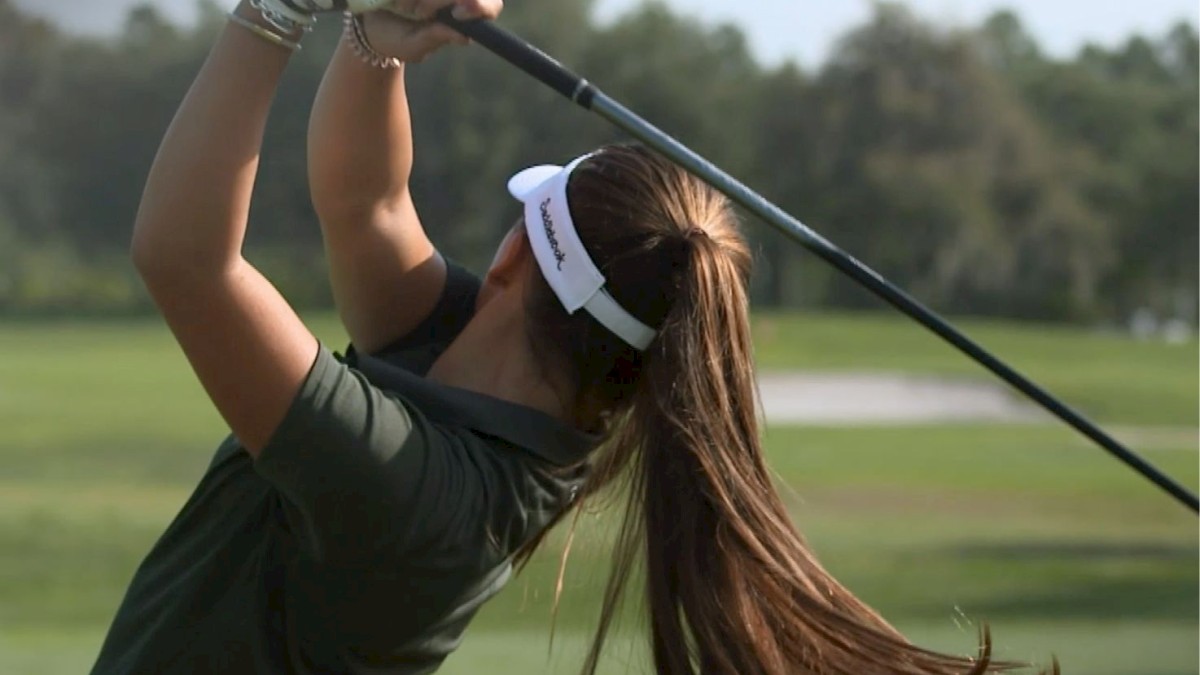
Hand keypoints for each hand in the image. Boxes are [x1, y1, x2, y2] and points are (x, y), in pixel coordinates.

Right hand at [363, 0, 502, 62]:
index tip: (458, 13)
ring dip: (423, 0)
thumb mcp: (413, 45)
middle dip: (440, 1)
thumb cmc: (395, 38)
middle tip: (420, 14)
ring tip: (404, 8)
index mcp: (462, 16)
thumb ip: (436, 37)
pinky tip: (397, 1)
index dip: (479, 6)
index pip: (489, 6)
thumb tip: (464, 37)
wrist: (367, 22)